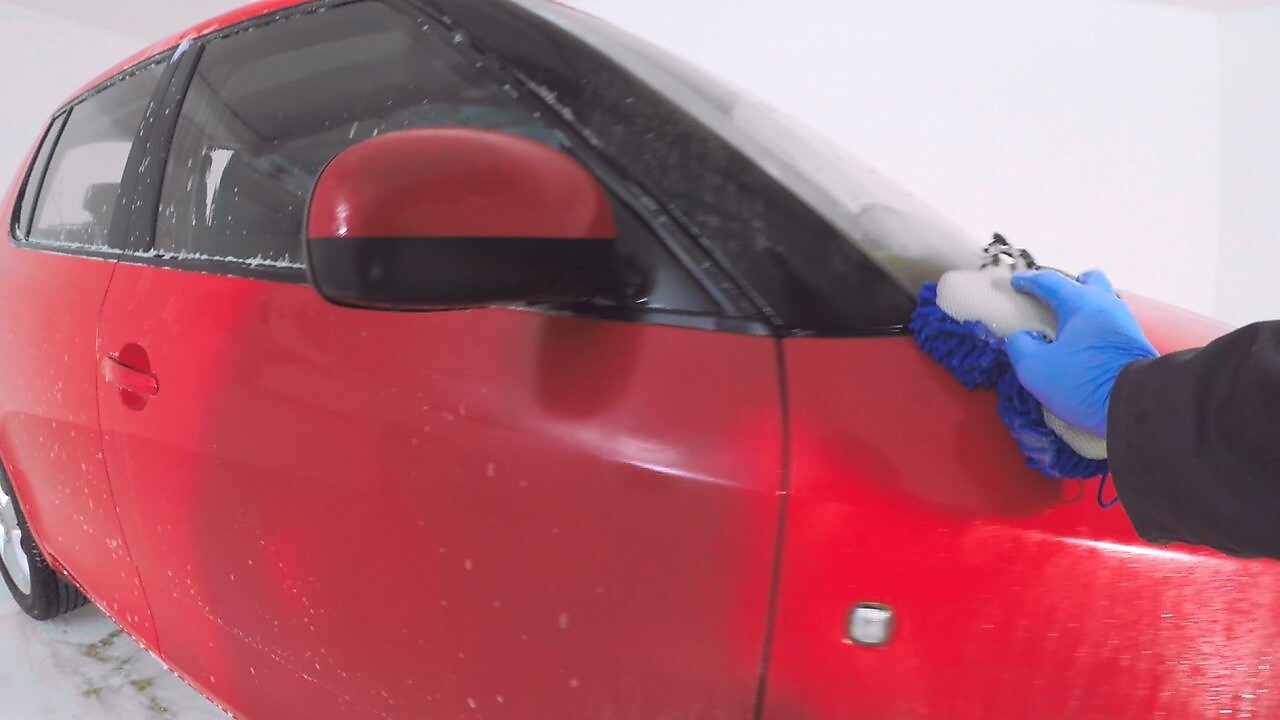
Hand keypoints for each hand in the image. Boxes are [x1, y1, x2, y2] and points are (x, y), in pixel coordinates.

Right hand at [1006, 270, 1157, 437]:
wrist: (1137, 405)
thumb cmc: (1083, 381)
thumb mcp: (1035, 368)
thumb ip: (1020, 346)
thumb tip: (1023, 338)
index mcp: (1081, 304)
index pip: (1050, 281)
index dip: (1029, 280)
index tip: (1016, 282)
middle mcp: (1107, 306)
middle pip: (1090, 281)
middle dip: (1071, 284)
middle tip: (1054, 298)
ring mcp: (1126, 323)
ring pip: (1104, 303)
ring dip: (1084, 309)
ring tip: (1067, 326)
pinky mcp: (1136, 344)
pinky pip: (1111, 324)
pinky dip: (1095, 327)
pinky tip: (1084, 344)